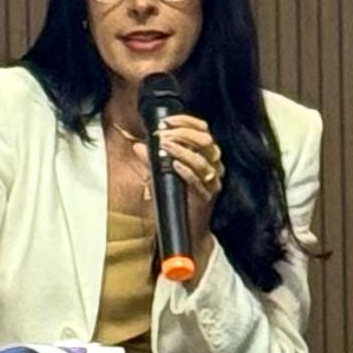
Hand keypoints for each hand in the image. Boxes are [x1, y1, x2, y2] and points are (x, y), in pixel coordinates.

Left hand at [155, 113, 222, 242]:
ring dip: (181, 150)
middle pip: (206, 141)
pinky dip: (185, 170)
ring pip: (202, 160)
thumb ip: (153, 161)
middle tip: (163, 135)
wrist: (187, 231)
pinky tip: (174, 165)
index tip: (166, 121)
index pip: (203, 130)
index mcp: (206, 156)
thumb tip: (138, 146)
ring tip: (164, 147)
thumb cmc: (176, 200)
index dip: (186, 121)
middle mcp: (213, 166)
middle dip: (182, 133)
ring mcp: (211, 182)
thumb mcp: (163, 176)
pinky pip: (198, 181)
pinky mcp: (206, 197)